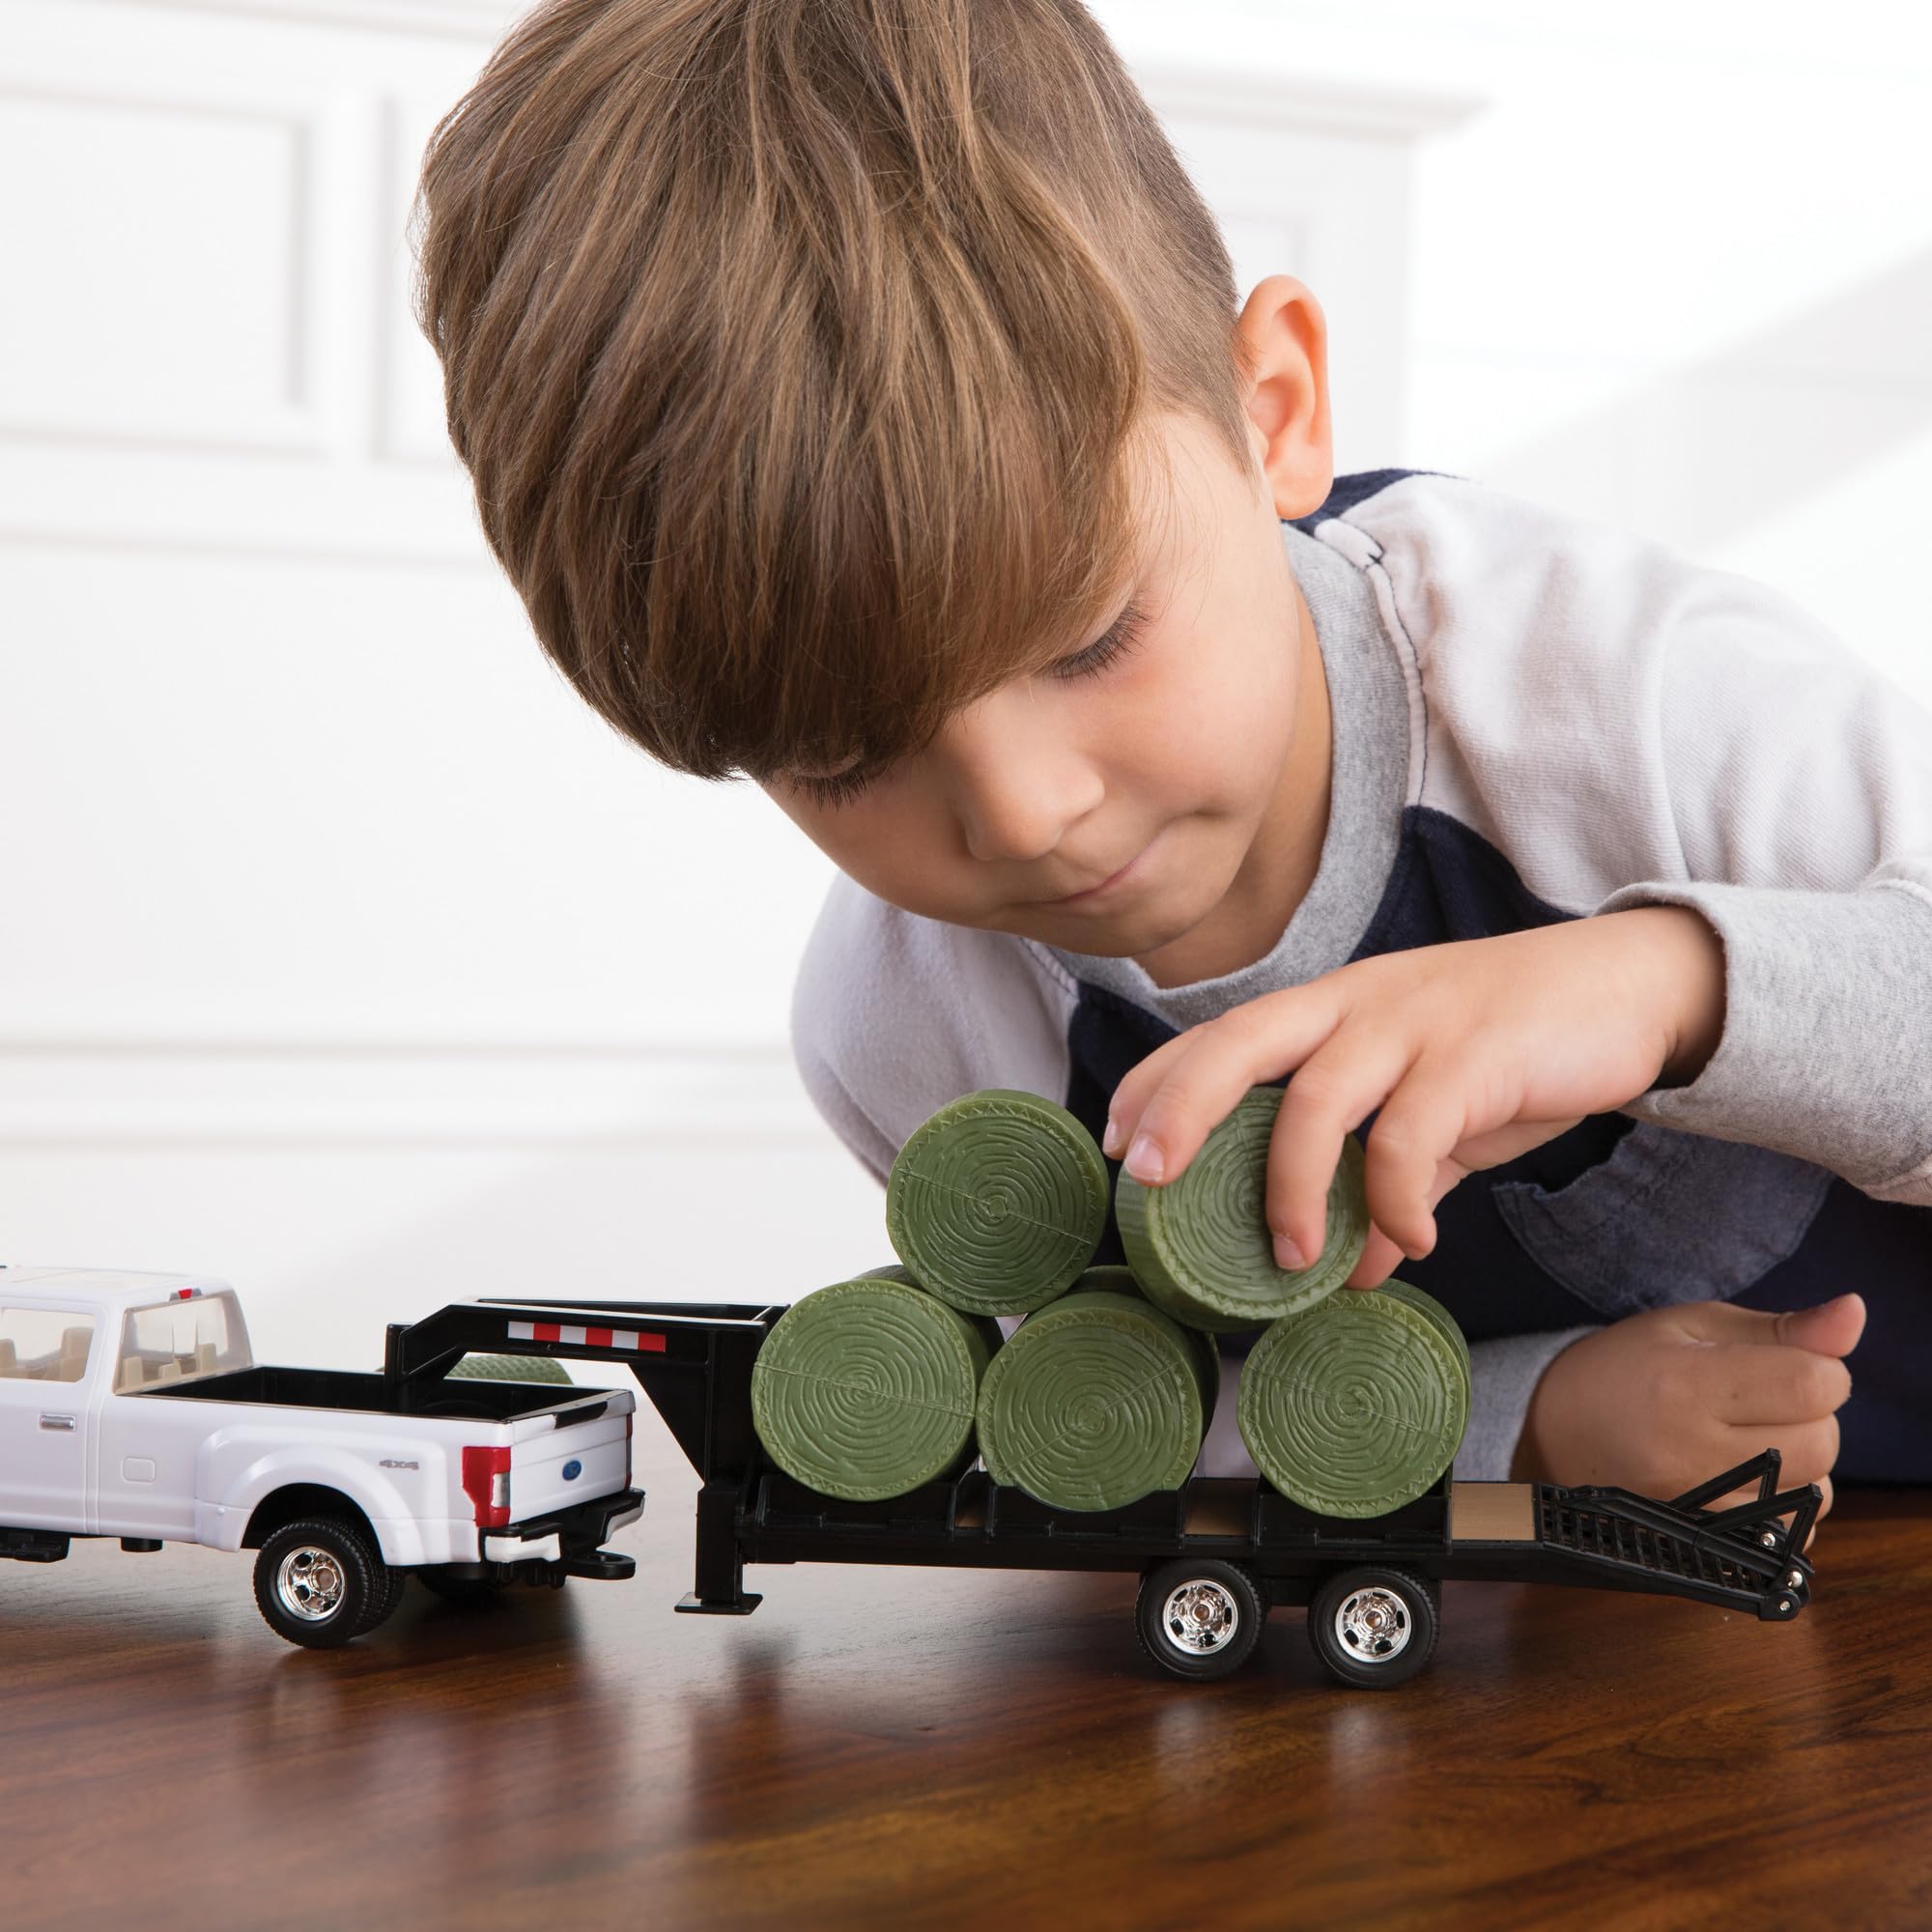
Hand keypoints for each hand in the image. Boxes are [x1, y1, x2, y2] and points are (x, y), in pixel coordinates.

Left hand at [1100, 906, 1725, 1288]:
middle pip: (1239, 1043)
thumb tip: (1356, 1267)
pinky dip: (1397, 1201)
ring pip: (1317, 1098)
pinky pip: (1411, 1137)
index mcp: (1332, 1008)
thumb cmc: (1515, 1048)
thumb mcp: (1438, 1115)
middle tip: (1144, 1178)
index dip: (1159, 1083)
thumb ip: (1391, 1182)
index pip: (1220, 1035)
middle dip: (1180, 1108)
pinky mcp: (1475, 1056)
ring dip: (1289, 1188)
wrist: (1631, 988)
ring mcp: (1413, 1024)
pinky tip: (1413, 1246)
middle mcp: (1356, 1003)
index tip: (1115, 1141)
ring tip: (1290, 1259)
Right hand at [1513, 1294, 1863, 1551]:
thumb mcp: (1694, 1326)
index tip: (1782, 1362)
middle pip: (1822, 1442)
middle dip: (1811, 1416)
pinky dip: (1786, 1505)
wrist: (1551, 1431)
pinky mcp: (1702, 1541)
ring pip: (1815, 1493)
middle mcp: (1691, 1452)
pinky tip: (1747, 1478)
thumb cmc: (1626, 1366)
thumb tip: (1857, 1312)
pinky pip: (1790, 1534)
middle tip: (1757, 1399)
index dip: (1819, 1368)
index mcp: (1687, 1383)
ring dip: (1802, 1464)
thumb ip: (1783, 1328)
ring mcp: (1696, 1507)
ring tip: (1749, 1439)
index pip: (1814, 1382)